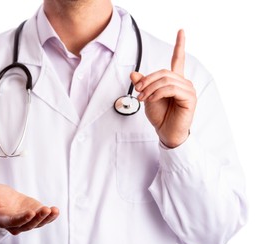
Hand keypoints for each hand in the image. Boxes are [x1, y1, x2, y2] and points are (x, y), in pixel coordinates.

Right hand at [0, 184, 58, 234]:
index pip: (13, 222)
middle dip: (37, 218)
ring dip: (46, 218)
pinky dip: (51, 216)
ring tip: (53, 210)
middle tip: (45, 210)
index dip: (21, 219)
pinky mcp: (36, 217)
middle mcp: (16, 224)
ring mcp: (27, 221)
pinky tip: (56, 211)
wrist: (5, 200)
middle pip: (28, 225)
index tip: (30, 213)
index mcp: (3, 220)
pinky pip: (44, 219)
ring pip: (37, 223)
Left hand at [130, 30, 196, 147]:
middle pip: (163, 72)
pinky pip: (171, 89)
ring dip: (150, 88)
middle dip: (147, 80)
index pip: (178, 59)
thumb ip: (143, 85)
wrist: (166, 132)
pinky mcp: (189, 98)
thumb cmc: (160, 116)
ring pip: (166, 80)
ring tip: (142, 97)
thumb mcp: (147, 97)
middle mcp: (183, 82)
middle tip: (137, 90)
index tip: (181, 31)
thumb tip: (133, 73)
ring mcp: (188, 89)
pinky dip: (157, 93)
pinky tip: (151, 99)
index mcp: (174, 80)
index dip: (180, 45)